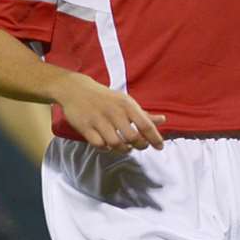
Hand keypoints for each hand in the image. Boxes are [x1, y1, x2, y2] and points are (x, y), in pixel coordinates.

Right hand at [49, 76, 166, 151]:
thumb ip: (143, 114)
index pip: (146, 125)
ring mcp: (98, 120)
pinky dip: (106, 148)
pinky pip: (99, 144)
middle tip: (139, 146)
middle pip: (132, 137)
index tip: (159, 147)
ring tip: (125, 148)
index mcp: (126, 105)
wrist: (76, 90)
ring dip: (123, 149)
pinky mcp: (85, 127)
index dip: (155, 138)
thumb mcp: (125, 102)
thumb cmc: (105, 98)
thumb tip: (162, 120)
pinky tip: (108, 145)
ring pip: (116, 143)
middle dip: (139, 145)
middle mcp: (114, 112)